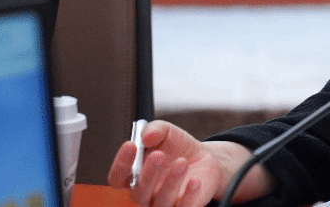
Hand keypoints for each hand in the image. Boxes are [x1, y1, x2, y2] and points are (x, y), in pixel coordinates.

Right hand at [108, 120, 272, 206]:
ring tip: (182, 162)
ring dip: (168, 184)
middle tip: (160, 154)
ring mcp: (166, 204)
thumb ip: (156, 129)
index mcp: (136, 176)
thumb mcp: (170, 132)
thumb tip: (146, 134)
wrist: (211, 159)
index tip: (131, 144)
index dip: (120, 164)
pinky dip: (188, 197)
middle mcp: (147, 194)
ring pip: (158, 203)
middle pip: (137, 192)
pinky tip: (196, 181)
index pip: (117, 178)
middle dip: (147, 173)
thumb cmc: (185, 148)